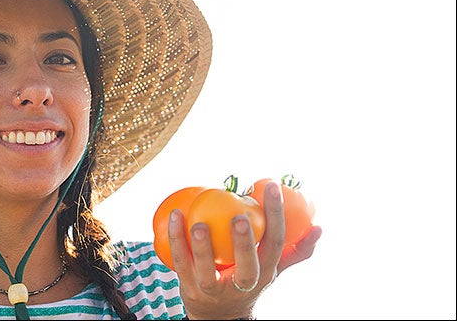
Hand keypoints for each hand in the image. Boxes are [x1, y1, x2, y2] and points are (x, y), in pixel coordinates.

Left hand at [169, 181, 321, 319]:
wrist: (221, 317)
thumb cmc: (247, 282)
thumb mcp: (272, 270)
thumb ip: (295, 250)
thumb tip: (318, 228)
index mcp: (266, 272)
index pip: (276, 243)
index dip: (276, 215)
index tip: (272, 186)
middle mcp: (243, 283)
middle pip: (246, 265)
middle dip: (244, 243)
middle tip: (239, 217)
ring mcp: (215, 289)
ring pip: (207, 271)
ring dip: (201, 247)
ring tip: (197, 223)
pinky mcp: (190, 289)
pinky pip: (180, 263)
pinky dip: (176, 239)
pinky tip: (175, 215)